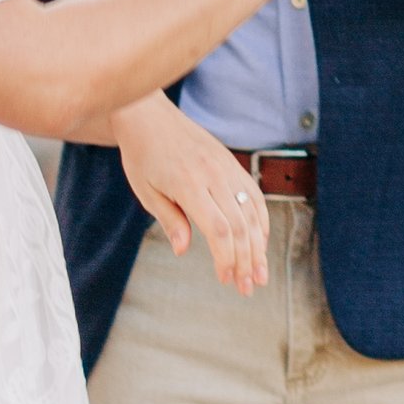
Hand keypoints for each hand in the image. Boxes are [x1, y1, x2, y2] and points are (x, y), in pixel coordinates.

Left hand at [116, 95, 269, 292]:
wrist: (150, 116)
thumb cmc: (142, 155)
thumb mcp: (146, 191)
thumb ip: (169, 220)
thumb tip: (183, 250)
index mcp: (190, 184)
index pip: (219, 229)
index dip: (226, 258)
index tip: (226, 279)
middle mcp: (214, 175)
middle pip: (240, 225)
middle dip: (246, 260)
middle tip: (247, 287)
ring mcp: (227, 167)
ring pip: (252, 213)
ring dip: (259, 246)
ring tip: (260, 273)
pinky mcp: (232, 163)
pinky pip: (255, 195)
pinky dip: (260, 221)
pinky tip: (260, 242)